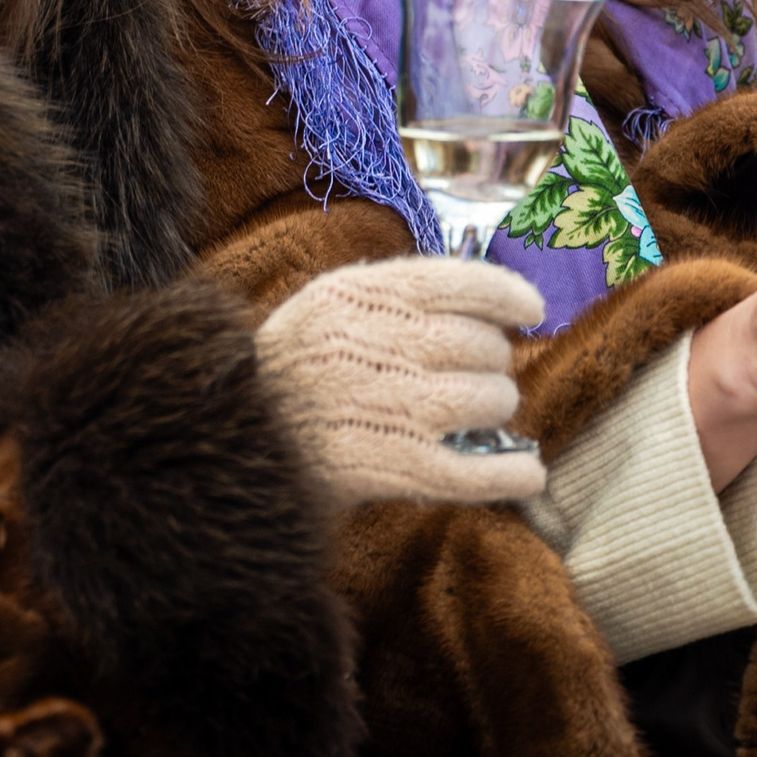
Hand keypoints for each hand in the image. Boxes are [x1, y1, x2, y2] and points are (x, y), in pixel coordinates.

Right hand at [256, 256, 548, 507]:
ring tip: (480, 415)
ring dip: (496, 409)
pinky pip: (469, 471)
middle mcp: (370, 345)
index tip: (532, 310)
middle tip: (479, 375)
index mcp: (354, 296)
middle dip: (491, 362)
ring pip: (484, 400)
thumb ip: (393, 298)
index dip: (504, 294)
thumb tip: (483, 308)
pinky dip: (509, 474)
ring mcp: (380, 407)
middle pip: (477, 344)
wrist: (225, 438)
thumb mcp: (324, 308)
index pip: (453, 282)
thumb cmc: (291, 369)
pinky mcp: (384, 468)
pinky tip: (527, 474)